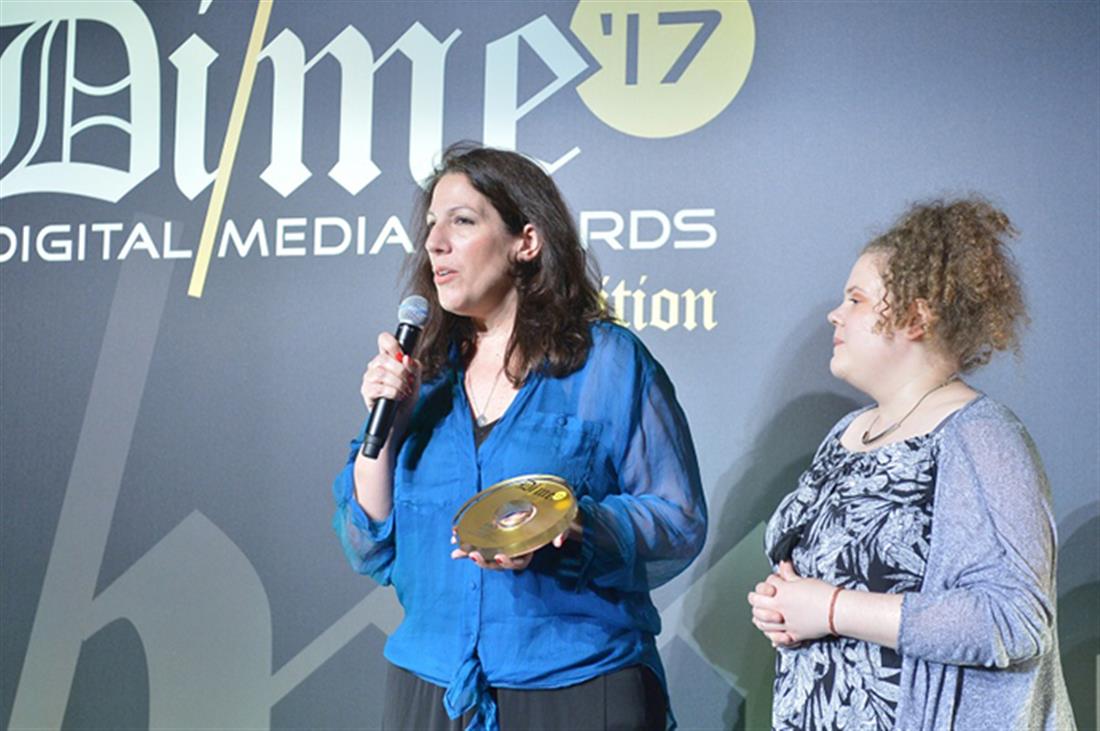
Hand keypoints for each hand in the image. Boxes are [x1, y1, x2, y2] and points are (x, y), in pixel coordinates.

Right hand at [360, 331, 420, 423]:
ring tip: (404, 391)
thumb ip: (414, 368)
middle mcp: (376, 366)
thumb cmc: (406, 399)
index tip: (402, 355)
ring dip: (397, 383)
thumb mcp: (416, 381)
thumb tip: (407, 358)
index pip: (384, 340)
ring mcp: (369, 379)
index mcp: (388, 359)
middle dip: (400, 371)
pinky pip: (378, 388)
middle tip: (408, 381)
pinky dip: (392, 392)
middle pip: (382, 358)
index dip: (392, 344)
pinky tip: (398, 396)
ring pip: (380, 373)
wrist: (401, 419)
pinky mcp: (367, 392)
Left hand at [450, 529, 572, 571]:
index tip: (499, 556)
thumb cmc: (555, 522)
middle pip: (498, 563)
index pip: (518, 562)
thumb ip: (561, 533)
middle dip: (484, 562)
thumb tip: (558, 543)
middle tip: (472, 555)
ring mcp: (504, 545)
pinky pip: (480, 544)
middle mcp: (515, 551)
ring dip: (470, 554)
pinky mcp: (496, 537)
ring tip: (456, 552)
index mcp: (528, 550)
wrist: (553, 515)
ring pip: (486, 556)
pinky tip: (455, 538)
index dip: (508, 562)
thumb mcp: (561, 525)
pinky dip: (468, 543)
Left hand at [747, 561, 835, 644]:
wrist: (836, 611)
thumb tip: (783, 564)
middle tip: (760, 596)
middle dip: (755, 597)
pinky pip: (776, 637)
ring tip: (760, 614)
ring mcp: (784, 622)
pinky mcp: (792, 634)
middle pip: (755, 601)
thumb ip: (789, 574)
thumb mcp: (803, 580)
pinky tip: (771, 632)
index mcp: (781, 592)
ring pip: (761, 621)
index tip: (776, 581)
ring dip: (758, 617)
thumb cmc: (823, 594)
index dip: (771, 581)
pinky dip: (771, 635)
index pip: (767, 583)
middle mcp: (779, 607)